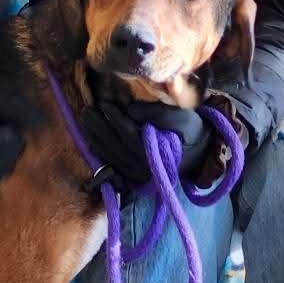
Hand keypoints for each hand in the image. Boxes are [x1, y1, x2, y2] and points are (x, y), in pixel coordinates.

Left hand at [80, 99, 210, 190]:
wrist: (197, 153)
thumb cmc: (191, 132)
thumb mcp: (184, 119)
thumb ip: (161, 114)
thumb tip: (131, 110)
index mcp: (159, 156)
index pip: (132, 136)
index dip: (116, 120)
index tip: (105, 104)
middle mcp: (145, 170)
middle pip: (116, 146)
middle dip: (99, 127)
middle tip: (87, 110)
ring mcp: (137, 176)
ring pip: (111, 156)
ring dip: (95, 137)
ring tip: (85, 119)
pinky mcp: (133, 178)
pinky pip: (111, 164)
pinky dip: (99, 150)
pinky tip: (90, 136)